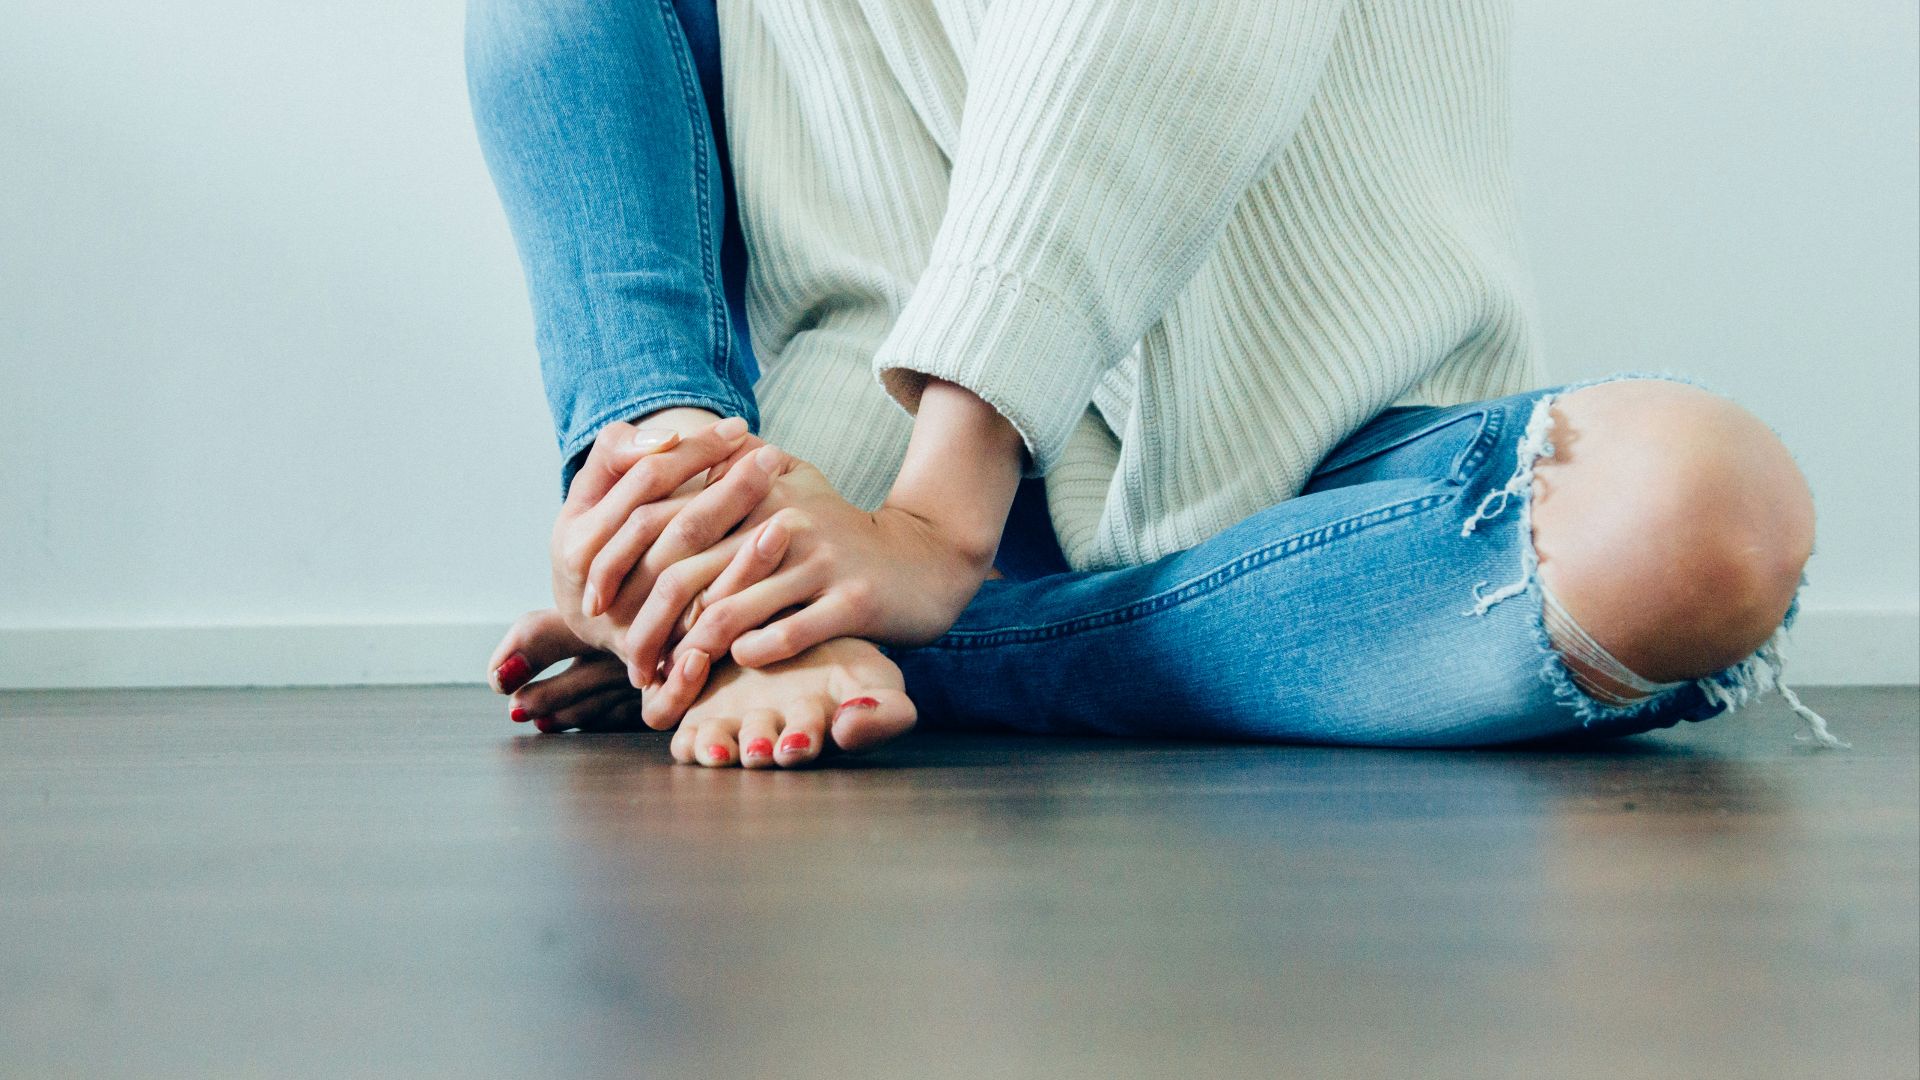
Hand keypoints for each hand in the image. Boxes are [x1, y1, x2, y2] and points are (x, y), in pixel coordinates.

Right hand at [549, 415, 776, 656]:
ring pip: (690, 586)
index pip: (645, 484)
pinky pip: (702, 635)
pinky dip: (740, 593)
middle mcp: (598, 589)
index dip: (693, 453)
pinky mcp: (656, 663)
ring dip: (742, 551)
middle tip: (771, 458)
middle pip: (674, 531)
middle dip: (728, 492)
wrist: (587, 617)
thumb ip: (617, 454)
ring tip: (787, 512)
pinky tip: (774, 567)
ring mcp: (629, 628)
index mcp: (579, 541)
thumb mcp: (592, 493)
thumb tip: (666, 438)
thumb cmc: (601, 536)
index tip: (738, 428)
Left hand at [619, 452, 995, 727]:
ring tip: (669, 678)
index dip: (622, 563)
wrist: (926, 559)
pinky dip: (748, 654)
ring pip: (729, 609)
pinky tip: (732, 666)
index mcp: (758, 492)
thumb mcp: (791, 486)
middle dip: (647, 622)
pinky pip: (785, 633)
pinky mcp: (853, 601)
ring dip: (689, 652)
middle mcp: (783, 520)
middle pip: (687, 570)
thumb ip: (730, 470)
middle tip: (628, 661)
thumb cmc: (841, 533)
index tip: (597, 603)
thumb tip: (658, 451)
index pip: (668, 520)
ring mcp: (819, 561)